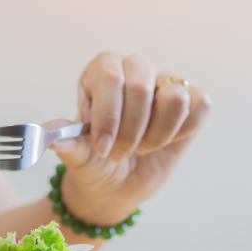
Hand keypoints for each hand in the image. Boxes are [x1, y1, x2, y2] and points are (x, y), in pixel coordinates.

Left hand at [46, 52, 211, 225]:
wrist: (119, 182)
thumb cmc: (95, 161)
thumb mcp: (79, 157)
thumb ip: (69, 144)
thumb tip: (52, 136)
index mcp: (100, 72)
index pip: (108, 77)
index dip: (107, 115)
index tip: (101, 148)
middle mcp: (133, 68)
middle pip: (140, 87)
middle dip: (130, 131)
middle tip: (118, 155)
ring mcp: (165, 81)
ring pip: (173, 98)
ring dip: (156, 134)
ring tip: (140, 149)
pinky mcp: (193, 98)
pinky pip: (199, 106)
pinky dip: (181, 132)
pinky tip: (164, 141)